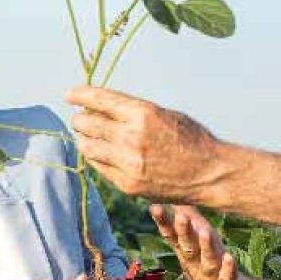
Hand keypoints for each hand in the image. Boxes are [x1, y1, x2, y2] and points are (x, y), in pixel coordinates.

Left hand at [67, 85, 221, 201]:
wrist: (210, 174)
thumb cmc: (190, 139)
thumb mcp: (164, 114)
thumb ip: (132, 112)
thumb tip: (101, 108)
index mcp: (143, 114)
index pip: (100, 100)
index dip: (81, 95)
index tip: (70, 95)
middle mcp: (132, 137)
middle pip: (87, 124)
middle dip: (80, 119)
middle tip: (81, 118)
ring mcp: (128, 163)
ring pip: (87, 147)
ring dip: (84, 139)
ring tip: (89, 136)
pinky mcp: (127, 184)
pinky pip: (100, 167)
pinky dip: (97, 157)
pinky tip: (101, 153)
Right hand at [152, 204, 255, 279]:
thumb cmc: (212, 267)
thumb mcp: (199, 244)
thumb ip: (190, 221)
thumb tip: (178, 197)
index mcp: (188, 253)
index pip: (173, 237)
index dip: (164, 223)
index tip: (155, 207)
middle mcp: (196, 265)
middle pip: (188, 247)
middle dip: (183, 233)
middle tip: (179, 217)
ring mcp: (211, 278)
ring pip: (208, 261)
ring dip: (206, 247)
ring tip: (206, 231)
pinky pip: (228, 279)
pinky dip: (228, 270)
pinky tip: (230, 258)